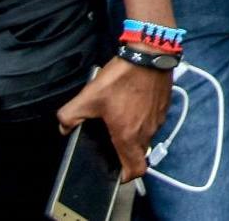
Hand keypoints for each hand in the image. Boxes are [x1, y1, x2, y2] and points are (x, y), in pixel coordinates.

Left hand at [57, 57, 171, 180]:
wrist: (149, 53)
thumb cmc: (121, 78)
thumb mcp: (88, 96)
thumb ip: (69, 116)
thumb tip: (64, 127)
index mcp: (128, 136)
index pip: (136, 170)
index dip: (127, 176)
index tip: (117, 171)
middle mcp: (147, 131)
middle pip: (139, 153)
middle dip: (126, 151)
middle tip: (112, 138)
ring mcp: (158, 118)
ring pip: (147, 136)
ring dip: (135, 133)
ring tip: (121, 116)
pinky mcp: (165, 105)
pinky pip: (153, 120)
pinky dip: (144, 118)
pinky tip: (133, 102)